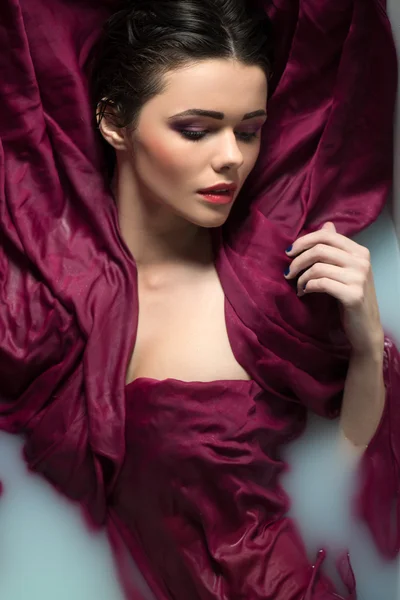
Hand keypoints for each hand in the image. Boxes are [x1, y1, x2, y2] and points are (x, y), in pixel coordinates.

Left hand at [284, 222, 383, 357]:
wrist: (365, 328)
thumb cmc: (350, 298)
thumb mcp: (345, 270)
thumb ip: (335, 249)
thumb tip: (327, 225)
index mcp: (359, 251)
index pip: (326, 236)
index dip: (304, 241)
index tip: (289, 252)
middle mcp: (362, 261)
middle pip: (320, 250)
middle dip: (298, 260)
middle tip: (288, 273)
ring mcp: (359, 278)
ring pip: (318, 267)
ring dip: (301, 277)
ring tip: (298, 287)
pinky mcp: (353, 295)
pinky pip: (321, 284)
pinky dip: (307, 287)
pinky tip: (304, 294)